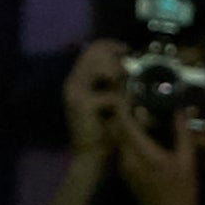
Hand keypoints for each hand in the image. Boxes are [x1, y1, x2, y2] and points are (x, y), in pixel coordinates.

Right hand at [57, 39, 127, 168]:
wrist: (90, 160)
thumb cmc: (102, 132)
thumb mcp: (108, 104)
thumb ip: (113, 86)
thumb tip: (129, 67)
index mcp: (77, 80)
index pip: (90, 49)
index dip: (111, 45)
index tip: (128, 50)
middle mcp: (72, 82)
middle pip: (94, 53)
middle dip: (117, 57)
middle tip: (132, 65)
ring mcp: (75, 92)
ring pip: (100, 67)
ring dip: (119, 74)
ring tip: (130, 85)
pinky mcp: (83, 105)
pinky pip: (110, 93)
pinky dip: (123, 99)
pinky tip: (129, 109)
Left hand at [109, 86, 204, 204]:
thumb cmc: (183, 191)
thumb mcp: (187, 160)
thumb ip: (182, 132)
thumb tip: (181, 109)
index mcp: (142, 154)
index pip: (124, 121)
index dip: (124, 102)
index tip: (131, 89)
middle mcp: (127, 159)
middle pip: (118, 127)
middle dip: (125, 110)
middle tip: (137, 97)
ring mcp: (124, 168)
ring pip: (119, 137)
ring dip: (127, 124)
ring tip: (141, 111)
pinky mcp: (125, 174)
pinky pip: (122, 148)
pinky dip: (129, 136)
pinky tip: (143, 133)